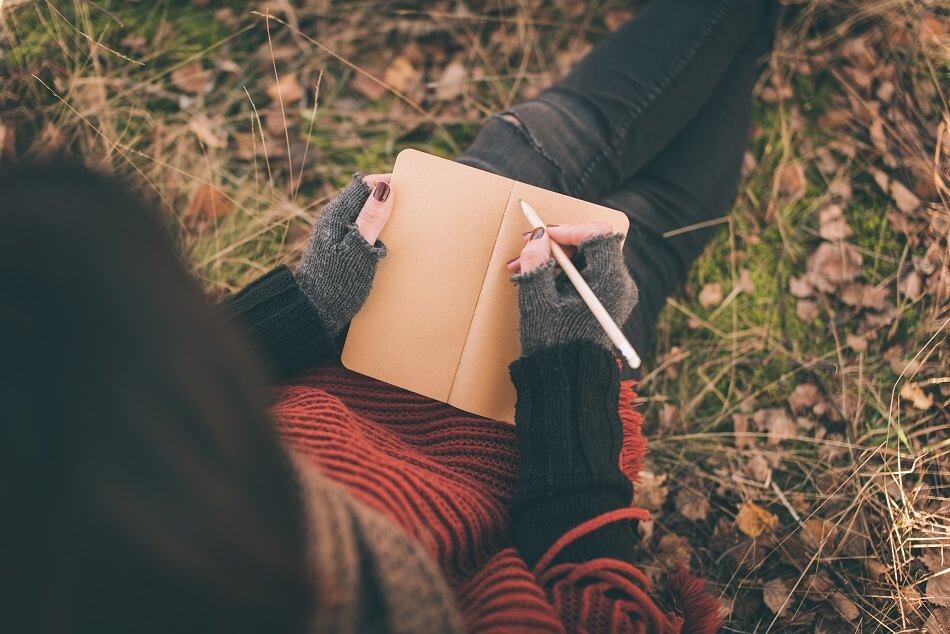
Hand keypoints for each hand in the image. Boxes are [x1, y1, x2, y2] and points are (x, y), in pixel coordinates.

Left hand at [295, 172, 393, 334]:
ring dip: (383, 216)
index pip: (364, 184)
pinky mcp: (340, 247)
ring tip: (404, 225)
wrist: (314, 310)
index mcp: (337, 214)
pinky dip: (377, 231)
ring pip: (364, 214)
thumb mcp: (357, 251)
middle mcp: (334, 219)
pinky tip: (388, 243)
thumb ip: (370, 219)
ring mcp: (336, 233)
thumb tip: (384, 189)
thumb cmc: (336, 282)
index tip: (409, 189)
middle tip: (412, 207)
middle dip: (387, 198)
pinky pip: (362, 230)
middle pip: (364, 197)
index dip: (386, 183)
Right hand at [509, 223, 637, 355]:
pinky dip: (561, 274)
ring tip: (521, 270)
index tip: (542, 236)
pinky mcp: (605, 302)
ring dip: (553, 259)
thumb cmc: (554, 345)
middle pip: (590, 245)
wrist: (567, 381)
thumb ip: (536, 265)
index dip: (568, 230)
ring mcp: (615, 294)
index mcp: (609, 282)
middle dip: (555, 245)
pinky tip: (536, 282)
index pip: (597, 235)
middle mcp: (619, 285)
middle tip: (525, 249)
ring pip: (585, 259)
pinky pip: (585, 276)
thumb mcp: (537, 302)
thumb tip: (538, 238)